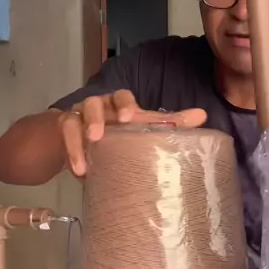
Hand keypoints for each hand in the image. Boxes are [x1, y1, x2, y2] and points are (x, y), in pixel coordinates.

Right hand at [57, 90, 206, 176]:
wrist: (87, 135)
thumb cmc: (121, 130)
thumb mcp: (144, 127)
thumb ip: (171, 122)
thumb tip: (203, 116)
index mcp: (119, 103)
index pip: (122, 96)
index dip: (125, 104)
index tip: (128, 118)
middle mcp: (98, 105)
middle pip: (95, 103)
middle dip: (96, 117)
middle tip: (99, 134)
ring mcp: (78, 116)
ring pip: (74, 119)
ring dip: (78, 138)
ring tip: (85, 160)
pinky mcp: (65, 129)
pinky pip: (65, 137)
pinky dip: (71, 153)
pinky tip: (80, 172)